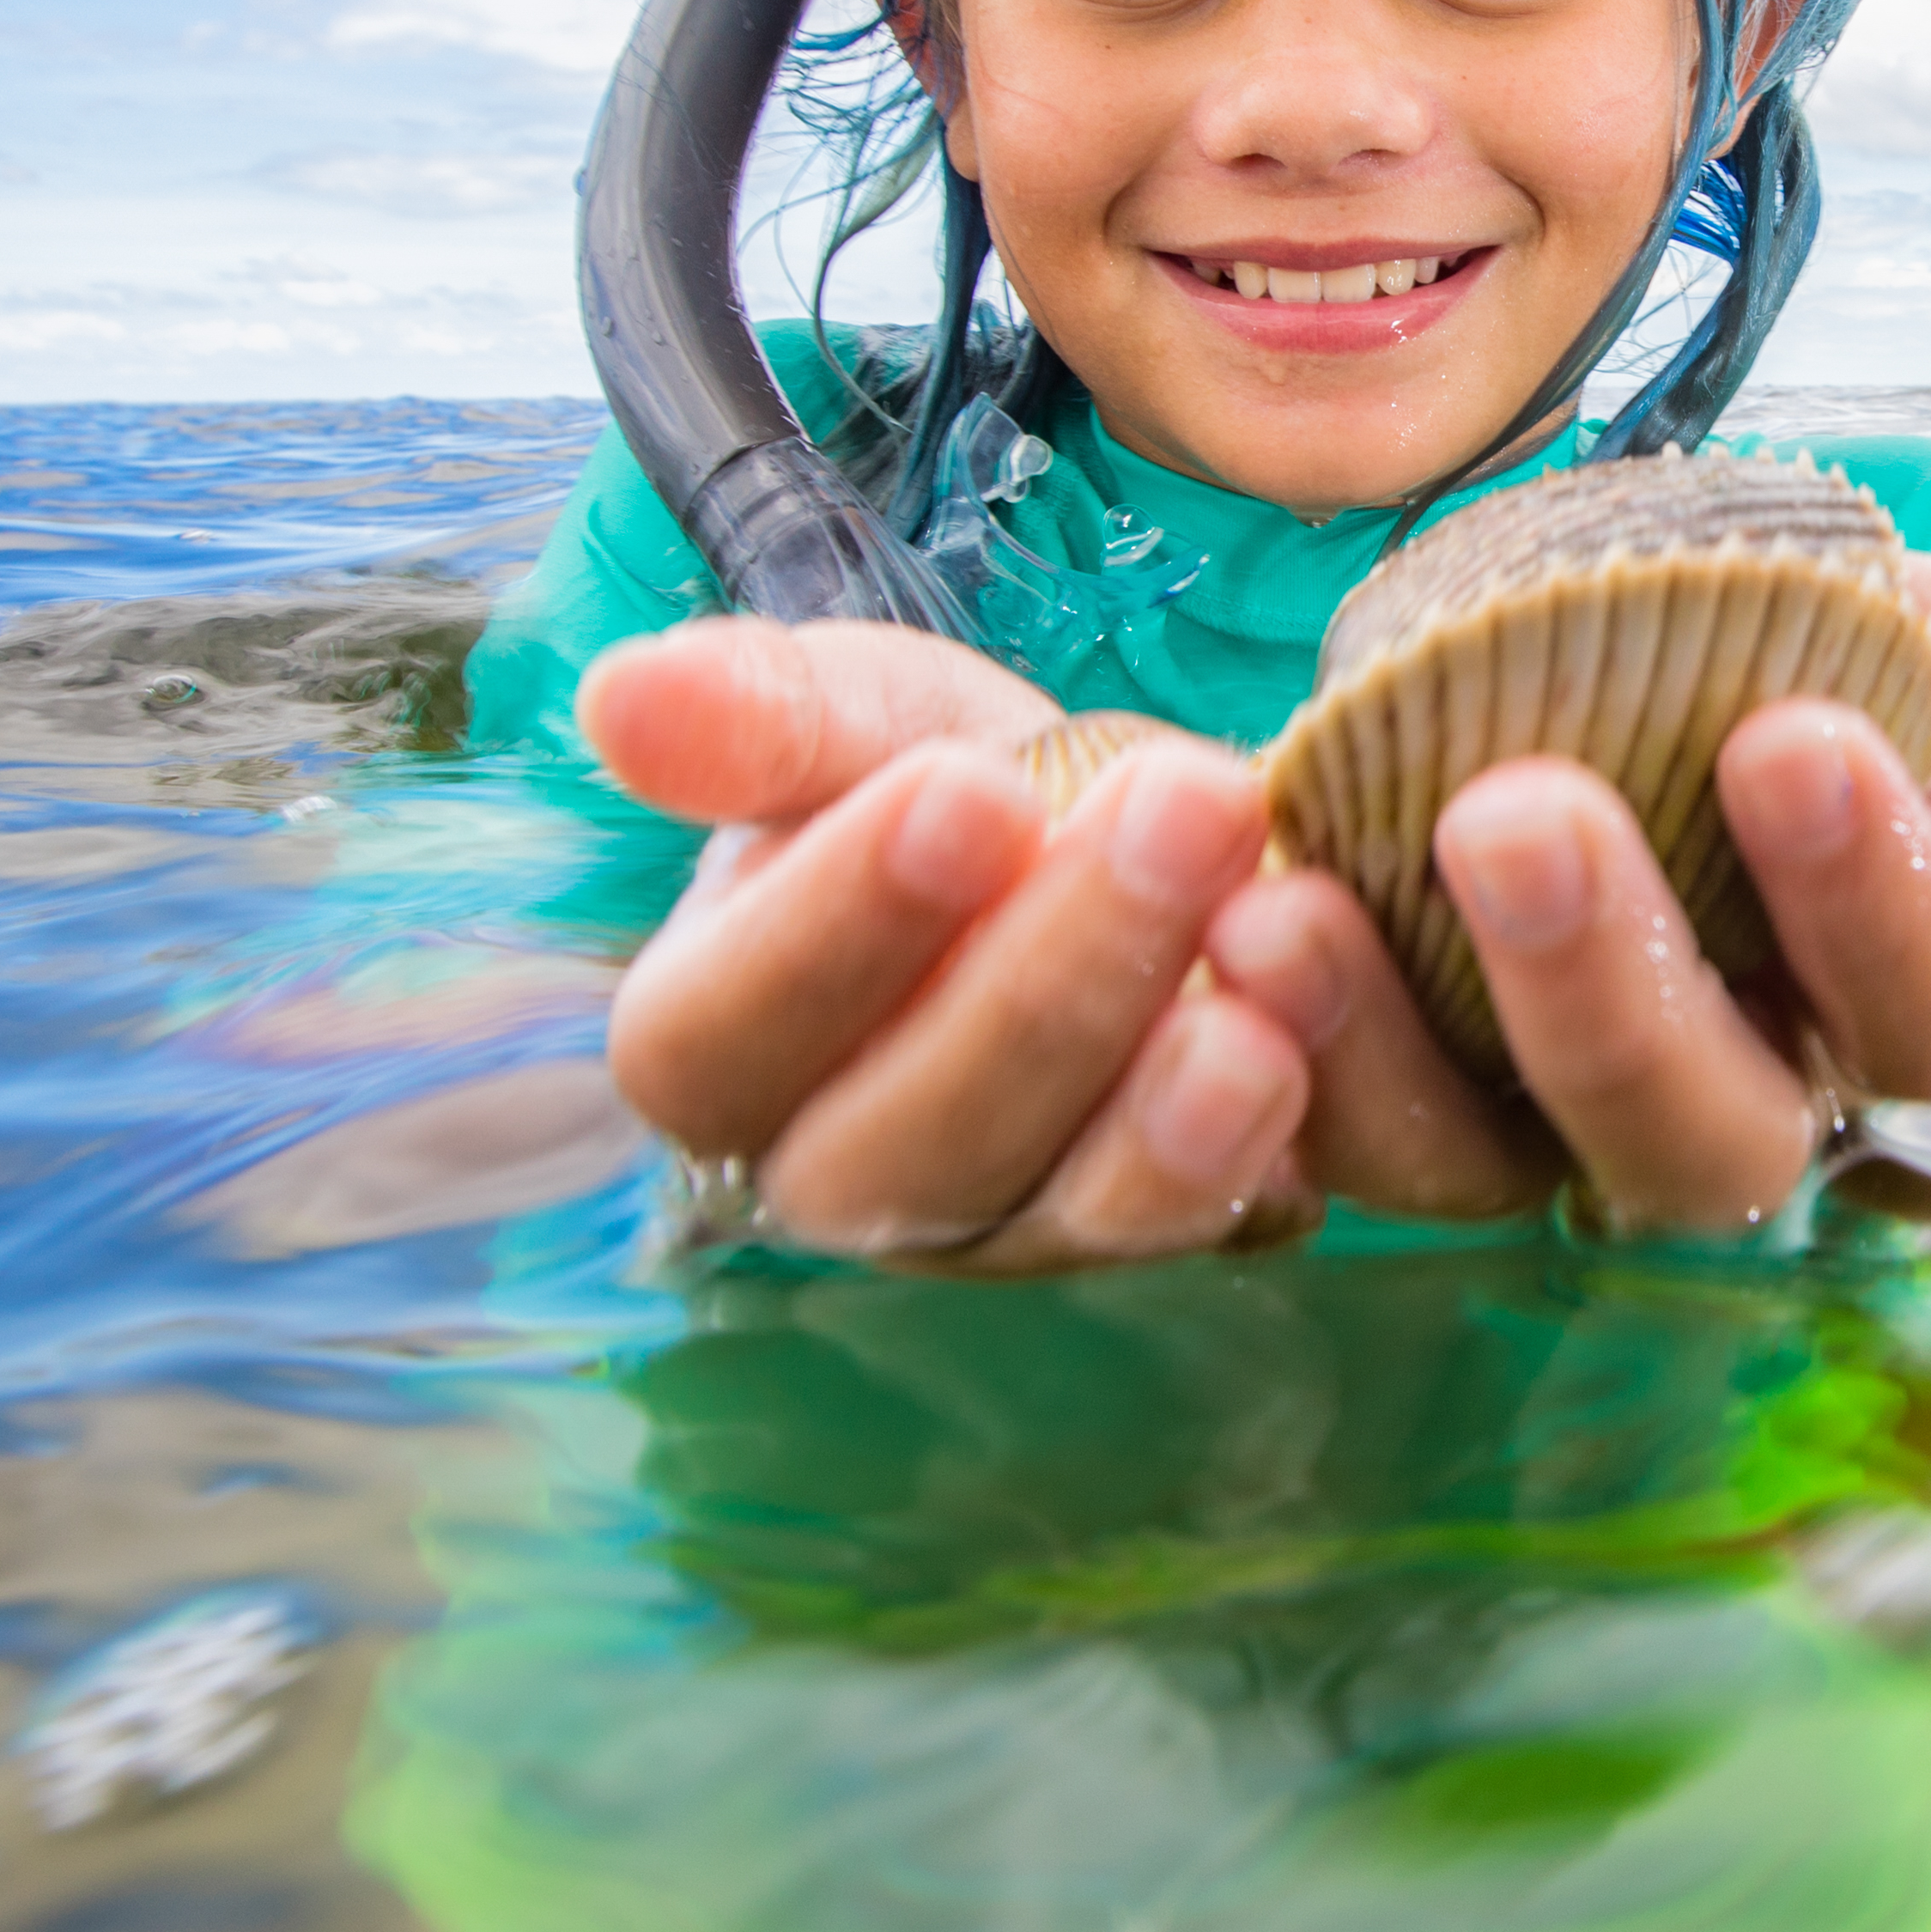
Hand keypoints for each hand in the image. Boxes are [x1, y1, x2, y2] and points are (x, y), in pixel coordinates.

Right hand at [587, 617, 1329, 1270]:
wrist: (1142, 837)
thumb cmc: (975, 785)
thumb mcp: (869, 715)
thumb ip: (758, 718)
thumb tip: (620, 696)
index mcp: (722, 1042)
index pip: (719, 1036)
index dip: (837, 925)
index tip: (971, 790)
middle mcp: (840, 1177)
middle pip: (900, 1144)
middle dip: (1046, 981)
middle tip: (1182, 811)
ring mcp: (1005, 1229)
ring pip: (1056, 1208)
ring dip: (1164, 1091)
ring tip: (1269, 943)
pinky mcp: (1160, 1234)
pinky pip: (1202, 1229)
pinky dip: (1263, 1140)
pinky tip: (1310, 1038)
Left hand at [1202, 556, 1930, 1232]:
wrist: (1528, 680)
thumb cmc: (1718, 672)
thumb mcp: (1835, 630)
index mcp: (1873, 996)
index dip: (1881, 897)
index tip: (1794, 732)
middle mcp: (1725, 1103)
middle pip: (1710, 1136)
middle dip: (1613, 982)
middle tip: (1519, 811)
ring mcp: (1538, 1138)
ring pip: (1486, 1168)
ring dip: (1390, 1044)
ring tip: (1299, 901)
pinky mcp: (1375, 1127)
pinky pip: (1317, 1140)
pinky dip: (1263, 1050)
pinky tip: (1216, 924)